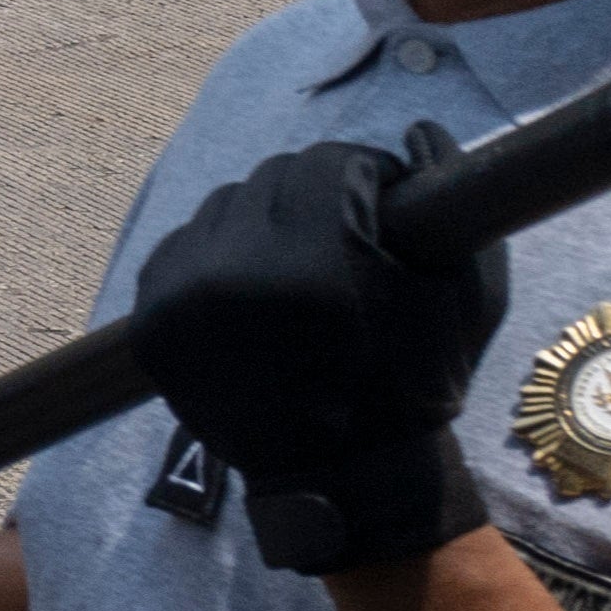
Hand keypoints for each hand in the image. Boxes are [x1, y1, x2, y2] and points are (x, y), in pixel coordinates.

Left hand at [137, 130, 504, 572]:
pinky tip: (249, 284)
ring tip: (294, 261)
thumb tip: (418, 135)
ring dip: (260, 220)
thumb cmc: (413, 383)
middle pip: (271, 177)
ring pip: (221, 207)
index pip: (328, 161)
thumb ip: (447, 204)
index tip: (381, 196)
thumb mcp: (462, 294)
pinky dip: (215, 255)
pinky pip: (179, 248)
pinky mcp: (148, 322)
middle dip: (312, 193)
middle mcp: (234, 273)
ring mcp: (181, 299)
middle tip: (340, 227)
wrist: (336, 474)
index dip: (365, 172)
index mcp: (315, 262)